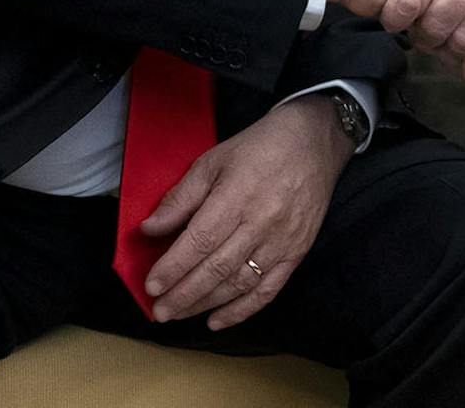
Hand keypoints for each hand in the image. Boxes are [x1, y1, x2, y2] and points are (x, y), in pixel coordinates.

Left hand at [139, 94, 351, 328]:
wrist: (314, 142)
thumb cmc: (259, 148)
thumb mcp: (213, 161)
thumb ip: (182, 197)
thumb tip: (150, 228)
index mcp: (237, 195)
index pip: (200, 241)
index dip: (173, 267)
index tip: (151, 285)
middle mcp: (261, 222)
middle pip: (217, 268)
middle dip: (183, 294)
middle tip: (159, 311)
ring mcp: (282, 241)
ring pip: (239, 283)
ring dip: (205, 304)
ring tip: (178, 315)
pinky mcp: (297, 252)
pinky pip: (268, 290)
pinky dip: (242, 310)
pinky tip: (217, 321)